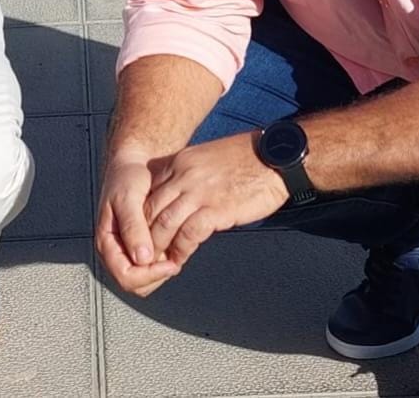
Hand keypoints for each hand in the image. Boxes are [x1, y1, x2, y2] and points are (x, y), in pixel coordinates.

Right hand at [95, 151, 181, 296]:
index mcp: (107, 242)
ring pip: (145, 280)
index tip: (168, 263)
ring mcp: (128, 249)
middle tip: (174, 259)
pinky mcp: (141, 245)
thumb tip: (142, 258)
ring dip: (160, 271)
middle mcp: (116, 250)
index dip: (148, 274)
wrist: (133, 164)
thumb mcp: (128, 199)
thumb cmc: (126, 177)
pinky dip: (164, 261)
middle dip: (156, 275)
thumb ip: (133, 228)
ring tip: (175, 251)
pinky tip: (173, 246)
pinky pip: (152, 266)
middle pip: (135, 283)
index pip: (125, 275)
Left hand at [142, 132, 288, 268]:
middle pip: (149, 209)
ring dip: (158, 247)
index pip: (148, 192)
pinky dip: (180, 250)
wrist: (276, 156)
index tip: (142, 233)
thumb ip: (190, 176)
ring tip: (159, 262)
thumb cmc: (248, 159)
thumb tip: (181, 199)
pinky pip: (188, 234)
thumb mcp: (208, 158)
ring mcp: (198, 192)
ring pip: (163, 223)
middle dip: (143, 235)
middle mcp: (183, 175)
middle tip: (144, 253)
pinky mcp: (216, 208)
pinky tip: (180, 260)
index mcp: (180, 161)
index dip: (141, 216)